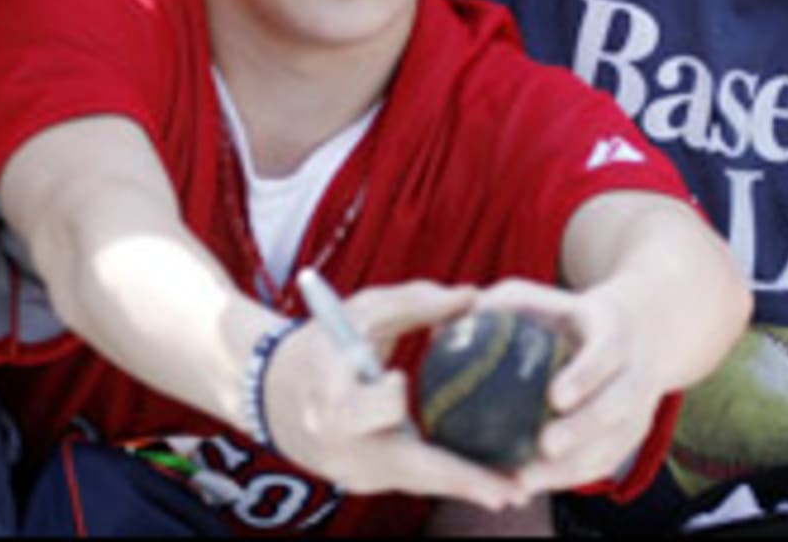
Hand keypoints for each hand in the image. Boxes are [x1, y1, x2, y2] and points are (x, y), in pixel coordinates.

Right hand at [263, 281, 531, 512]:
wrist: (272, 392)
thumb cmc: (326, 341)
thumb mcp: (362, 310)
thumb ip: (416, 301)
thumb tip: (474, 297)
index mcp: (332, 399)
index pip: (363, 410)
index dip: (385, 398)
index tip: (402, 382)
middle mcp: (341, 446)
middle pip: (406, 468)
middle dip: (459, 480)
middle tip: (510, 489)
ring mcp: (352, 471)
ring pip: (415, 482)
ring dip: (464, 488)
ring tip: (515, 490)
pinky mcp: (364, 480)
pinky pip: (410, 480)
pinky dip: (447, 481)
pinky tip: (488, 483)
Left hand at [472, 278, 664, 496]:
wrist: (640, 335)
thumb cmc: (575, 314)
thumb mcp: (552, 298)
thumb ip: (510, 302)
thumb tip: (460, 316)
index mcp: (616, 332)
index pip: (606, 354)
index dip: (584, 377)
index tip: (555, 397)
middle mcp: (635, 374)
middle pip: (616, 406)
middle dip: (582, 429)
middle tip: (545, 446)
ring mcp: (638, 411)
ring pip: (610, 446)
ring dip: (570, 469)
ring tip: (524, 481)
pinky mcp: (629, 439)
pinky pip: (601, 465)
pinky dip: (567, 480)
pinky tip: (528, 485)